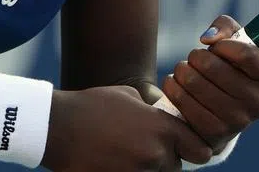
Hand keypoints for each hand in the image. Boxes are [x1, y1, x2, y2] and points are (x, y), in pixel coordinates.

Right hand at [43, 85, 211, 170]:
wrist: (57, 126)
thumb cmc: (92, 106)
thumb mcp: (128, 95)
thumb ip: (150, 110)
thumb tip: (158, 117)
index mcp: (163, 129)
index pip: (201, 150)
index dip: (193, 148)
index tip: (184, 147)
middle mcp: (155, 154)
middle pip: (175, 168)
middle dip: (165, 161)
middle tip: (144, 149)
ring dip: (146, 169)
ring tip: (125, 154)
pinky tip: (113, 163)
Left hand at [160, 15, 258, 152]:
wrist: (219, 111)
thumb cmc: (229, 67)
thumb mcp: (234, 41)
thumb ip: (225, 27)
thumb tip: (208, 39)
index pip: (247, 54)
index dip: (224, 45)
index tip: (215, 46)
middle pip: (215, 68)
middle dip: (197, 56)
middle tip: (193, 57)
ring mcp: (238, 123)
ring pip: (196, 84)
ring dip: (182, 70)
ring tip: (182, 69)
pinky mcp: (214, 135)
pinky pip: (185, 105)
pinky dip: (173, 88)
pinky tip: (174, 83)